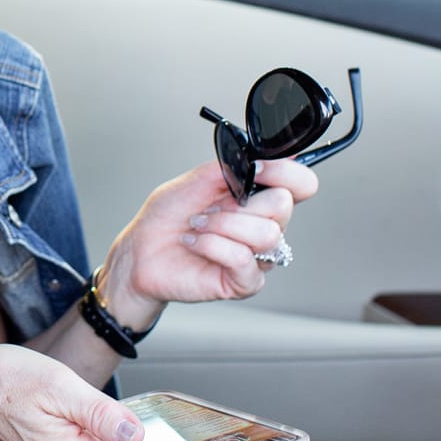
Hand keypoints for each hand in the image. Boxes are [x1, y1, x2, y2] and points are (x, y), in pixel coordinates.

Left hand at [97, 157, 318, 329]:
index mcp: (257, 198)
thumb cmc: (166, 219)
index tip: (257, 168)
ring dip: (223, 224)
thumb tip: (255, 158)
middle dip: (241, 202)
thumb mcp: (193, 181)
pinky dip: (212, 246)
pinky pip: (244, 259)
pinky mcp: (244, 282)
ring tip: (197, 225)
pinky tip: (194, 243)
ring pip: (267, 234)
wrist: (140, 252)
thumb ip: (227, 167)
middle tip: (210, 206)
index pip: (300, 184)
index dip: (287, 172)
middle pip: (284, 206)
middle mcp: (262, 226)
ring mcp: (256, 256)